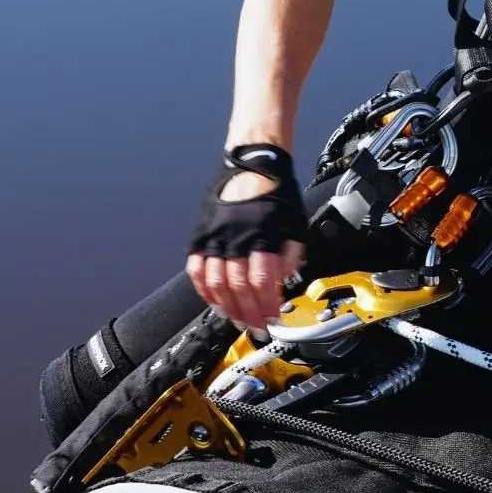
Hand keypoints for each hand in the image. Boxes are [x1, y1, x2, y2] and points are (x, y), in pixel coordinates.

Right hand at [185, 144, 306, 332]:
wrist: (253, 164)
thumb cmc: (277, 194)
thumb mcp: (296, 223)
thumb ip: (290, 256)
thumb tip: (282, 283)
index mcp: (262, 235)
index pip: (262, 281)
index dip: (266, 305)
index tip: (272, 319)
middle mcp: (236, 238)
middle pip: (238, 286)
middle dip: (247, 313)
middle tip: (255, 328)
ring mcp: (214, 236)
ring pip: (215, 282)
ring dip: (226, 306)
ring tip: (236, 319)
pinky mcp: (200, 234)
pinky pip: (196, 269)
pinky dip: (203, 289)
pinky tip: (214, 301)